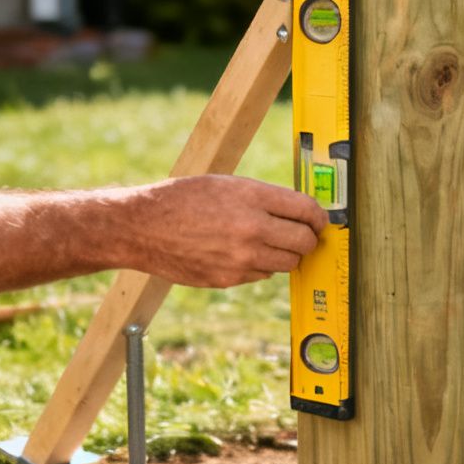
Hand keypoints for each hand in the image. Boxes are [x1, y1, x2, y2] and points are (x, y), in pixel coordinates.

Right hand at [122, 175, 326, 288]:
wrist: (143, 227)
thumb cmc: (184, 199)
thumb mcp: (227, 184)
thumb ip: (264, 198)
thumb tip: (301, 214)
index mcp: (252, 196)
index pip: (307, 210)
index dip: (319, 217)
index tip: (320, 220)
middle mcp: (251, 228)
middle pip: (305, 241)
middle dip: (309, 238)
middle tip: (303, 235)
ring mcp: (241, 258)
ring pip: (289, 263)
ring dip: (287, 255)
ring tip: (271, 243)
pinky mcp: (230, 279)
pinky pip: (263, 275)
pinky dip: (261, 266)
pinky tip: (242, 253)